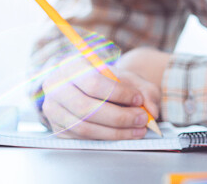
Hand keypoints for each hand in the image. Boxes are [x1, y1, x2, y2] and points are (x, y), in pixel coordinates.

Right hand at [40, 40, 162, 139]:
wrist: (83, 88)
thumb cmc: (106, 80)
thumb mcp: (124, 76)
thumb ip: (142, 88)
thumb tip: (152, 109)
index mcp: (72, 67)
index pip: (93, 82)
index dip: (118, 93)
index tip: (138, 99)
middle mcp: (57, 88)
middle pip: (87, 108)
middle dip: (119, 117)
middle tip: (143, 119)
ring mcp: (54, 111)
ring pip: (84, 127)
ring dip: (115, 132)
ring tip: (138, 129)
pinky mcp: (58, 129)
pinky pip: (82, 139)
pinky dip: (106, 139)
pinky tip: (123, 135)